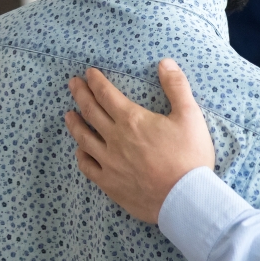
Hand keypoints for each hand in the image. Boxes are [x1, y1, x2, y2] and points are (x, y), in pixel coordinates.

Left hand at [64, 59, 215, 223]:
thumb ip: (177, 87)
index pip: (107, 95)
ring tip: (68, 114)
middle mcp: (115, 139)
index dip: (96, 82)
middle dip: (80, 95)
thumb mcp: (191, 116)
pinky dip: (80, 156)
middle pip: (91, 112)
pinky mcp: (110, 183)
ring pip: (84, 139)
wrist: (185, 198)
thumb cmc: (190, 156)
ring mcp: (109, 163)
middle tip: (72, 84)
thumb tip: (165, 63)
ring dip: (74, 124)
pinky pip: (88, 167)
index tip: (89, 73)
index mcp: (132, 120)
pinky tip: (79, 151)